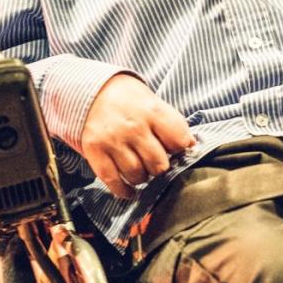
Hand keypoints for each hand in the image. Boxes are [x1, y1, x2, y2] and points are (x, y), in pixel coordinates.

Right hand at [80, 74, 194, 198]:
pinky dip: (124, 191)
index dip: (180, 148)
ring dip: (142, 177)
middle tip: (154, 161)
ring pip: (137, 176)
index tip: (174, 148)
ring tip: (140, 169)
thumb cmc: (128, 99)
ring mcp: (113, 140)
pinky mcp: (95, 151)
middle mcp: (133, 127)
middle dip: (160, 167)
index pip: (179, 141)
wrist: (91, 91)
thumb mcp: (153, 102)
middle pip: (159, 164)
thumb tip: (192, 147)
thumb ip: (172, 124)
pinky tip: (129, 190)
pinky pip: (113, 181)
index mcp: (152, 111)